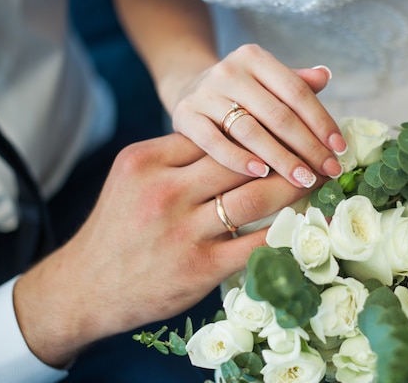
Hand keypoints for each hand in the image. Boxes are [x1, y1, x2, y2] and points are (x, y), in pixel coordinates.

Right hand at [13, 133, 322, 367]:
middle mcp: (166, 191)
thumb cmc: (118, 226)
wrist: (86, 285)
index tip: (289, 120)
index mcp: (148, 160)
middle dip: (287, 149)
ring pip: (255, 196)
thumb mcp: (134, 176)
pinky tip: (312, 221)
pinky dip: (289, 230)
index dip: (259, 126)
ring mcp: (184, 231)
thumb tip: (232, 133)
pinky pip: (256, 243)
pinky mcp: (201, 267)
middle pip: (242, 158)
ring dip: (296, 184)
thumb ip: (177, 153)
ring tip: (321, 175)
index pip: (216, 132)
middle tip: (320, 145)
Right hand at [167, 44, 346, 187]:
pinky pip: (215, 143)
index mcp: (255, 58)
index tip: (339, 149)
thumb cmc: (241, 91)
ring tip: (303, 179)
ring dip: (281, 158)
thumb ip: (296, 82)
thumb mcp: (267, 80)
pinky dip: (240, 160)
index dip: (321, 121)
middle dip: (308, 146)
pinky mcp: (184, 116)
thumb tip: (326, 75)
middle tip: (328, 171)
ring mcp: (204, 94)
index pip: (296, 92)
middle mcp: (229, 71)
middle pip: (278, 114)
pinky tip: (263, 174)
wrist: (187, 88)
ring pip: (250, 131)